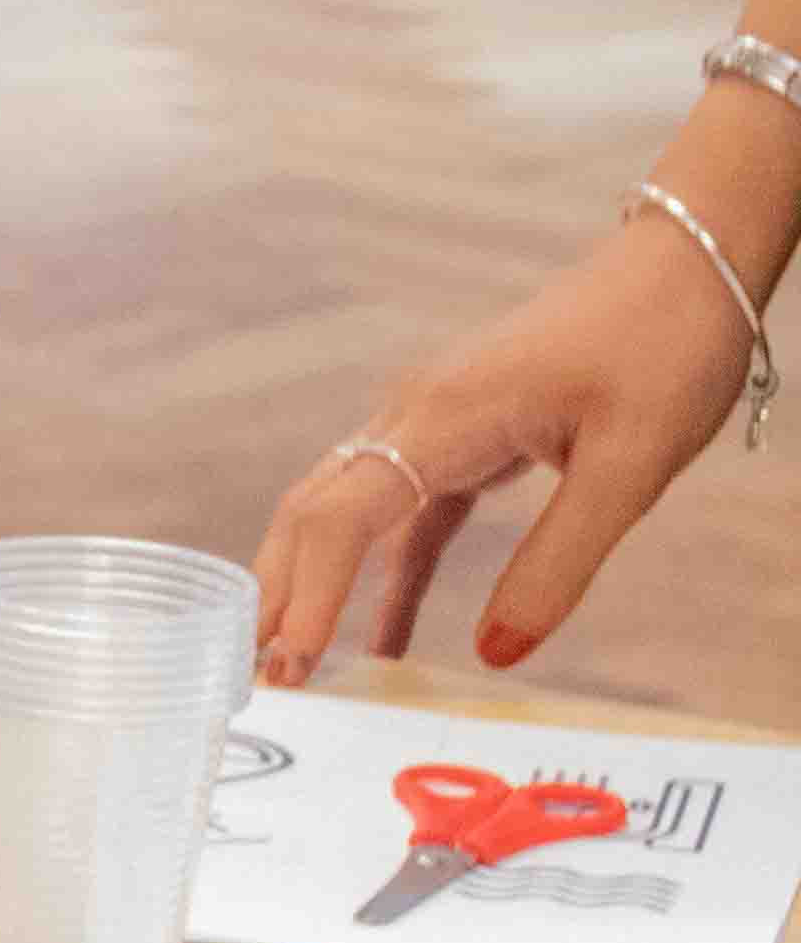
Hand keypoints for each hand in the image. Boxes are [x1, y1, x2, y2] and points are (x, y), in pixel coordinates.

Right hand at [256, 215, 756, 680]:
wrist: (685, 266)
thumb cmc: (663, 347)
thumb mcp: (631, 467)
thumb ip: (557, 564)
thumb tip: (493, 654)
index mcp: (442, 416)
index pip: (340, 518)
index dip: (306, 595)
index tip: (289, 664)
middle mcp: (413, 414)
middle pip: (311, 511)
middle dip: (277, 593)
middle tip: (257, 676)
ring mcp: (428, 419)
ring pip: (342, 511)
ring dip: (313, 584)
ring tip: (292, 662)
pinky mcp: (457, 430)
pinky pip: (403, 514)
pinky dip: (384, 574)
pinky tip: (383, 635)